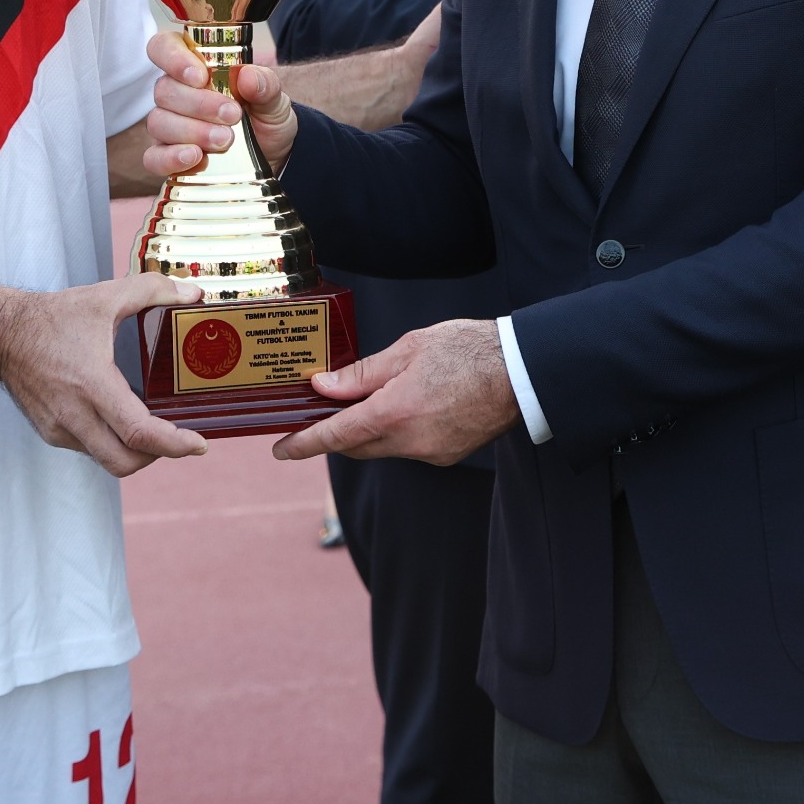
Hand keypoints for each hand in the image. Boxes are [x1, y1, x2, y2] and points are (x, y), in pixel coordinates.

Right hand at [0, 272, 208, 476]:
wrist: (1, 333)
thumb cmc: (53, 317)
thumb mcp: (107, 296)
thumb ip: (154, 290)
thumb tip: (194, 293)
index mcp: (92, 383)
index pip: (137, 432)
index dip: (173, 445)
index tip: (199, 445)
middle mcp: (74, 413)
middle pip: (125, 462)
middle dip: (159, 456)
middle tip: (180, 438)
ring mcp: (60, 428)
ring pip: (107, 460)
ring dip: (135, 452)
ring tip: (155, 429)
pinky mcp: (51, 432)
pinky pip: (90, 450)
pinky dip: (112, 444)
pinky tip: (122, 421)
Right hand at [142, 32, 298, 179]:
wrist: (274, 155)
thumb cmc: (264, 117)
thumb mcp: (273, 98)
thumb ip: (264, 84)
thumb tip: (247, 76)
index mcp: (194, 67)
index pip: (164, 47)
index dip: (174, 58)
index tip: (200, 77)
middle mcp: (176, 94)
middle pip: (165, 90)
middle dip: (199, 104)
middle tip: (232, 114)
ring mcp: (168, 126)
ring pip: (159, 122)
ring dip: (193, 131)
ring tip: (225, 139)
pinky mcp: (168, 157)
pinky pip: (154, 157)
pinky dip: (171, 158)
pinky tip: (194, 157)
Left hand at [272, 318, 519, 465]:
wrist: (522, 371)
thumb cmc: (467, 349)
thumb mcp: (409, 348)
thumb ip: (362, 373)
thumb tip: (323, 386)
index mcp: (394, 412)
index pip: (336, 436)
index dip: (304, 444)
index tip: (281, 449)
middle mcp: (410, 441)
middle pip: (356, 446)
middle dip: (337, 432)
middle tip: (323, 410)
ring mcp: (430, 452)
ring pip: (383, 447)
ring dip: (371, 428)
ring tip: (381, 394)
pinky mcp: (446, 455)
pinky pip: (408, 447)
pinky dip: (398, 431)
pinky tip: (414, 403)